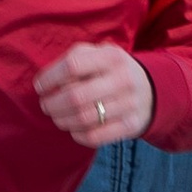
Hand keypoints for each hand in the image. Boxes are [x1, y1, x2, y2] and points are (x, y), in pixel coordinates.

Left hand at [34, 43, 152, 147]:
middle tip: (46, 105)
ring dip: (62, 120)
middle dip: (52, 104)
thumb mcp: (97, 54)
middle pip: (75, 96)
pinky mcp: (131, 125)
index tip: (40, 86)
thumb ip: (73, 60)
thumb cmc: (110, 70)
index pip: (72, 66)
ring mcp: (129, 103)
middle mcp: (123, 79)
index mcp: (111, 57)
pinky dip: (77, 135)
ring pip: (83, 118)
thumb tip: (45, 81)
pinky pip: (95, 137)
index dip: (50, 78)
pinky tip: (74, 128)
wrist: (151, 89)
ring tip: (57, 117)